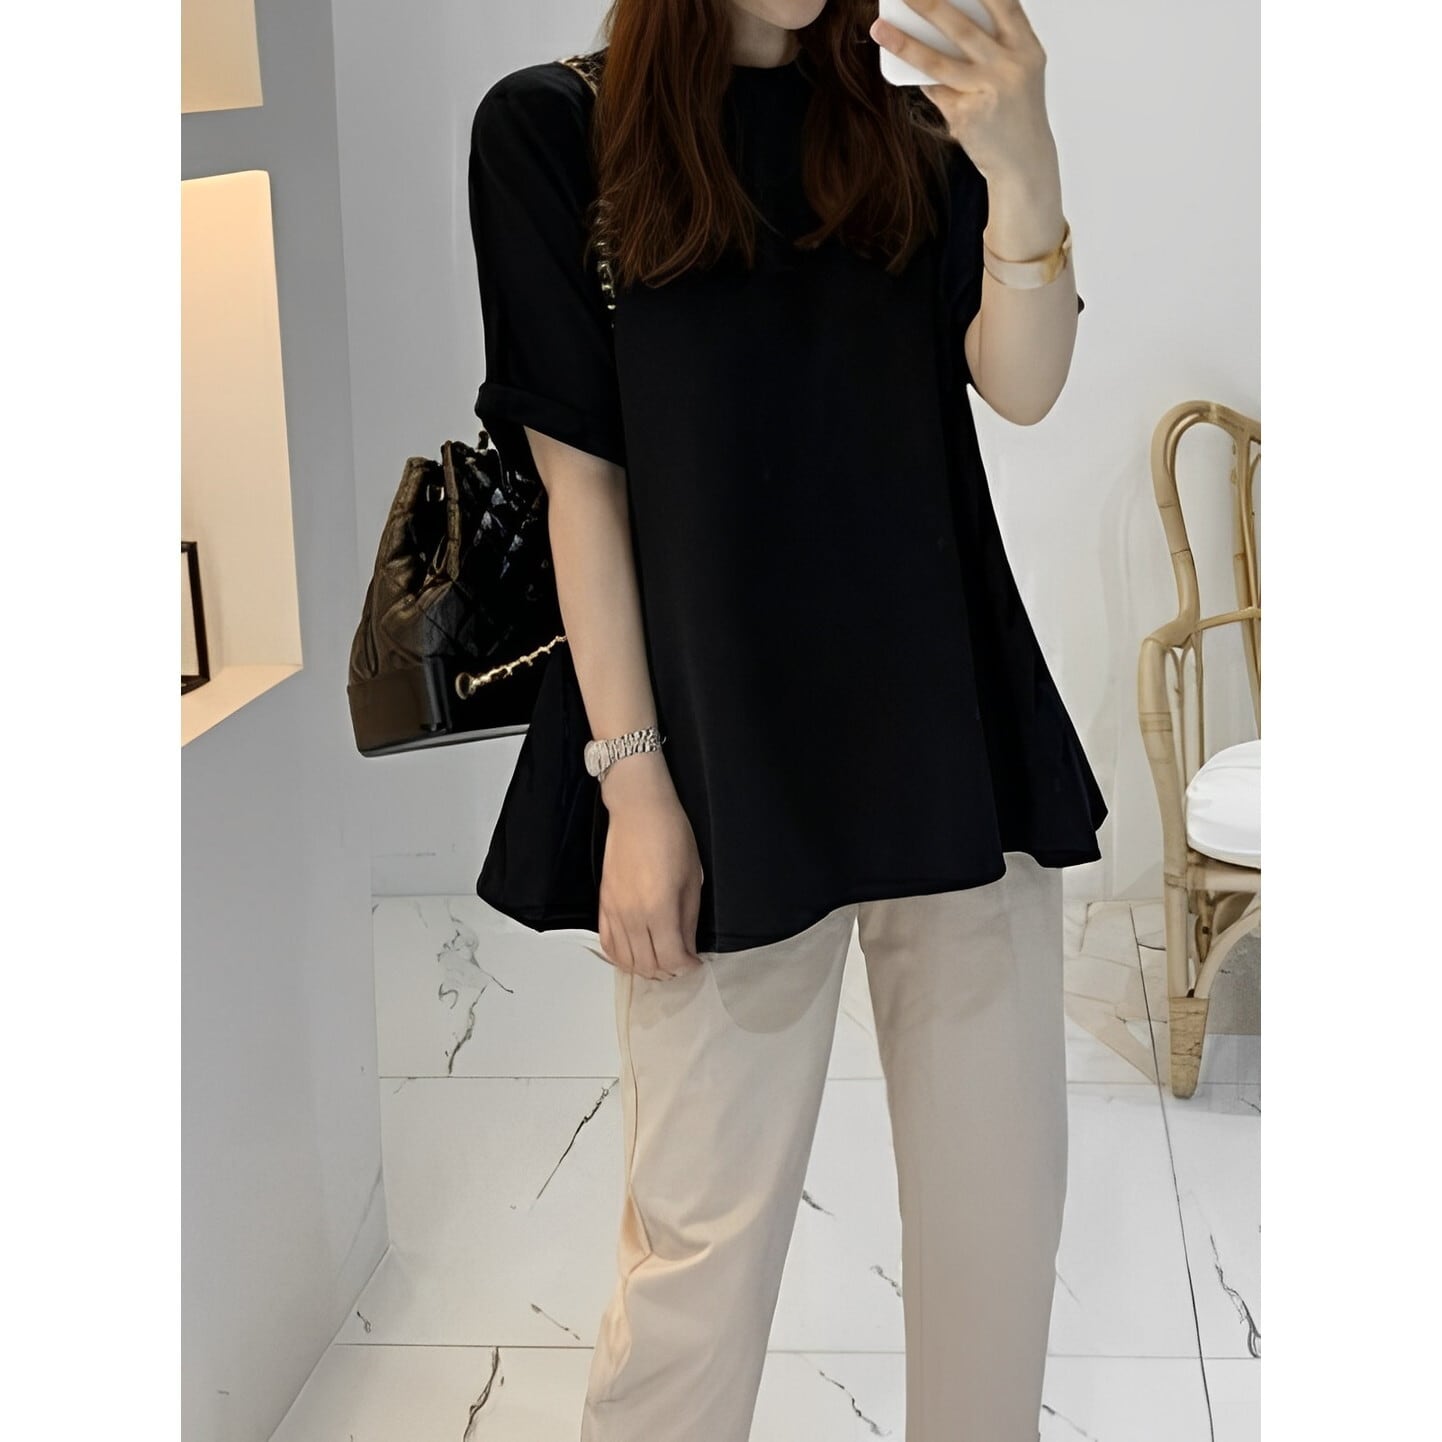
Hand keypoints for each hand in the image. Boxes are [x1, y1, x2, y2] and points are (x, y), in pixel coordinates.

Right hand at [596, 754, 704, 979]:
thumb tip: (688, 948)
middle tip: (681, 963)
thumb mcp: (693, 879)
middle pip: (648, 965)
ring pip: (626, 960)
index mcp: (659, 908)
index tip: (696, 962)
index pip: (671, 958)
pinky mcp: (603, 905)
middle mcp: (632, 916)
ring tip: (661, 960)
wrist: (638, 811)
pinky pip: (608, 944)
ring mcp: (614, 911)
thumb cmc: (672, 837)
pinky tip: (635, 954)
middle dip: (668, 971)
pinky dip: (621, 958)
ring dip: (646, 968)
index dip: (687, 966)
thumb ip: (688, 919)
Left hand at [870, 0, 1058, 192]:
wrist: (1024, 162)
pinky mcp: (966, 117)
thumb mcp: (1016, 70)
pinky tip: (903, 67)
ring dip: (904, 43)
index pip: (1003, 2)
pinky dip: (920, 79)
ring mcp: (987, 93)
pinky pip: (934, 91)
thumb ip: (989, 44)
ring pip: (938, 62)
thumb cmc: (1015, 109)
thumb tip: (937, 20)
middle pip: (961, 27)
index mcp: (1026, 47)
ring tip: (879, 29)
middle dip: (928, 4)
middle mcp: (1010, 67)